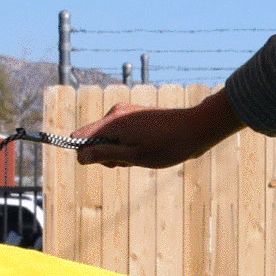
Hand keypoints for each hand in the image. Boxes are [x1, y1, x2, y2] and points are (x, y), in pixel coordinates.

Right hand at [72, 91, 245, 170]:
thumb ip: (104, 154)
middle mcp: (115, 113)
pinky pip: (120, 135)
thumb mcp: (133, 156)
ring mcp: (126, 113)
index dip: (86, 154)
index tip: (107, 162)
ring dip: (120, 152)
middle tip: (131, 160)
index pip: (80, 137)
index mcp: (112, 121)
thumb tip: (79, 157)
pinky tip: (146, 149)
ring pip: (108, 139)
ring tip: (142, 155)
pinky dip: (128, 146)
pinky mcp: (135, 117)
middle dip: (107, 155)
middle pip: (94, 139)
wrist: (196, 129)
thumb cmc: (166, 146)